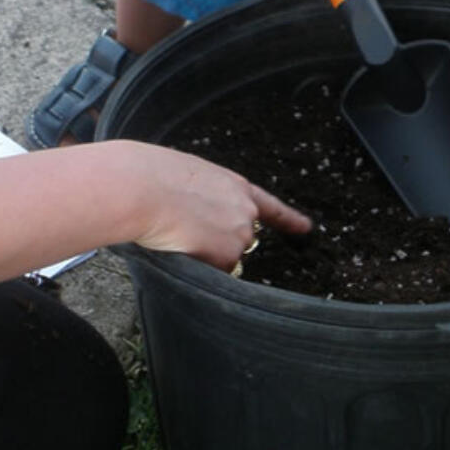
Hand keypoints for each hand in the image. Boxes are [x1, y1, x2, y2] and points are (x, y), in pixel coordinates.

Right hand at [132, 148, 311, 272]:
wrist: (143, 189)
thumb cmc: (154, 177)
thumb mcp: (190, 178)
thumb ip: (207, 198)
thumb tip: (201, 220)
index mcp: (236, 186)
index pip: (271, 207)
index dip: (289, 219)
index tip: (306, 228)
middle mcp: (245, 211)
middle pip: (240, 239)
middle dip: (219, 242)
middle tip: (188, 230)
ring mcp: (239, 235)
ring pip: (223, 257)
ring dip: (204, 254)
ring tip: (177, 233)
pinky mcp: (226, 256)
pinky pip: (211, 272)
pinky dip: (196, 266)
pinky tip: (179, 246)